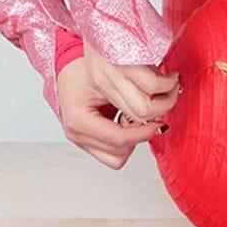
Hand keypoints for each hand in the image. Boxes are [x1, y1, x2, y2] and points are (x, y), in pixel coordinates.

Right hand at [55, 48, 179, 169]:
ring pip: (116, 159)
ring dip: (129, 141)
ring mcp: (79, 141)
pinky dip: (121, 142)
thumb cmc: (83, 69)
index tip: (158, 123)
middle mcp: (76, 134)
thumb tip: (155, 116)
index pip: (119, 139)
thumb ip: (129, 101)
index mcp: (78, 120)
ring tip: (128, 119)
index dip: (143, 133)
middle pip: (119, 154)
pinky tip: (121, 122)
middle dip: (135, 137)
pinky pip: (111, 154)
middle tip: (141, 118)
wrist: (67, 67)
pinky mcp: (85, 142)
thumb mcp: (109, 82)